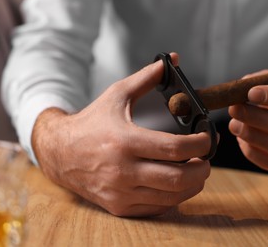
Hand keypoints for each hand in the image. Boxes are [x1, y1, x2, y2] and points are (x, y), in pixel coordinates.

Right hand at [31, 53, 213, 216]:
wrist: (60, 152)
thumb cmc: (91, 122)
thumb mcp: (116, 95)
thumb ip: (145, 78)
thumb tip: (171, 59)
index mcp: (124, 141)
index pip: (174, 148)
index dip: (200, 144)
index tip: (208, 139)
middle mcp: (122, 171)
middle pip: (178, 178)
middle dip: (202, 169)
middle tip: (206, 159)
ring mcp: (120, 192)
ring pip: (171, 197)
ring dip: (192, 185)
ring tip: (196, 170)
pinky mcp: (118, 206)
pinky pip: (157, 208)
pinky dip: (173, 197)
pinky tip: (175, 184)